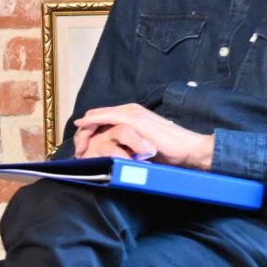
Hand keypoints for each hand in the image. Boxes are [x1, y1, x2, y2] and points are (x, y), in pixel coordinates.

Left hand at [72, 103, 213, 168]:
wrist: (188, 149)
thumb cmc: (169, 152)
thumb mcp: (141, 147)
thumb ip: (127, 146)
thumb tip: (114, 157)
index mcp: (132, 115)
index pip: (102, 119)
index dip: (89, 133)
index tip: (83, 150)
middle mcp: (130, 110)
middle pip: (95, 115)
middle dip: (83, 132)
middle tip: (78, 150)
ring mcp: (131, 112)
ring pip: (97, 115)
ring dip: (85, 130)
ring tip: (79, 147)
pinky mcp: (133, 119)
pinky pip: (105, 117)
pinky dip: (91, 122)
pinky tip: (81, 128)